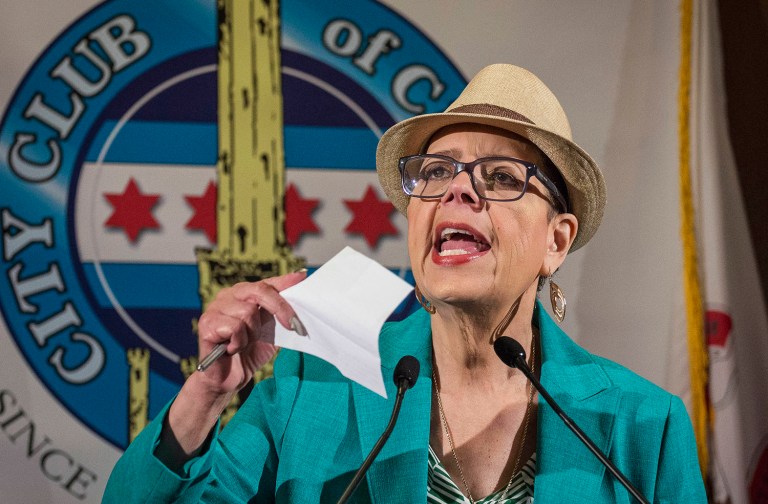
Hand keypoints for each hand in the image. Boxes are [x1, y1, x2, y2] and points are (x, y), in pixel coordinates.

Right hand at [195, 270, 306, 394]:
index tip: (301, 278)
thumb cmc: (248, 353)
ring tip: (243, 344)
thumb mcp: (271, 331)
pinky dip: (238, 342)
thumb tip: (299, 294)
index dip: (284, 281)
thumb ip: (281, 313)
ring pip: (248, 312)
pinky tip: (231, 349)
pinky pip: (235, 327)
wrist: (228, 379)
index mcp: (244, 294)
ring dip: (252, 334)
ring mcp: (215, 308)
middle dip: (280, 308)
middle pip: (259, 291)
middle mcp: (228, 296)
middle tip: (293, 326)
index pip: (267, 283)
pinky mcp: (207, 324)